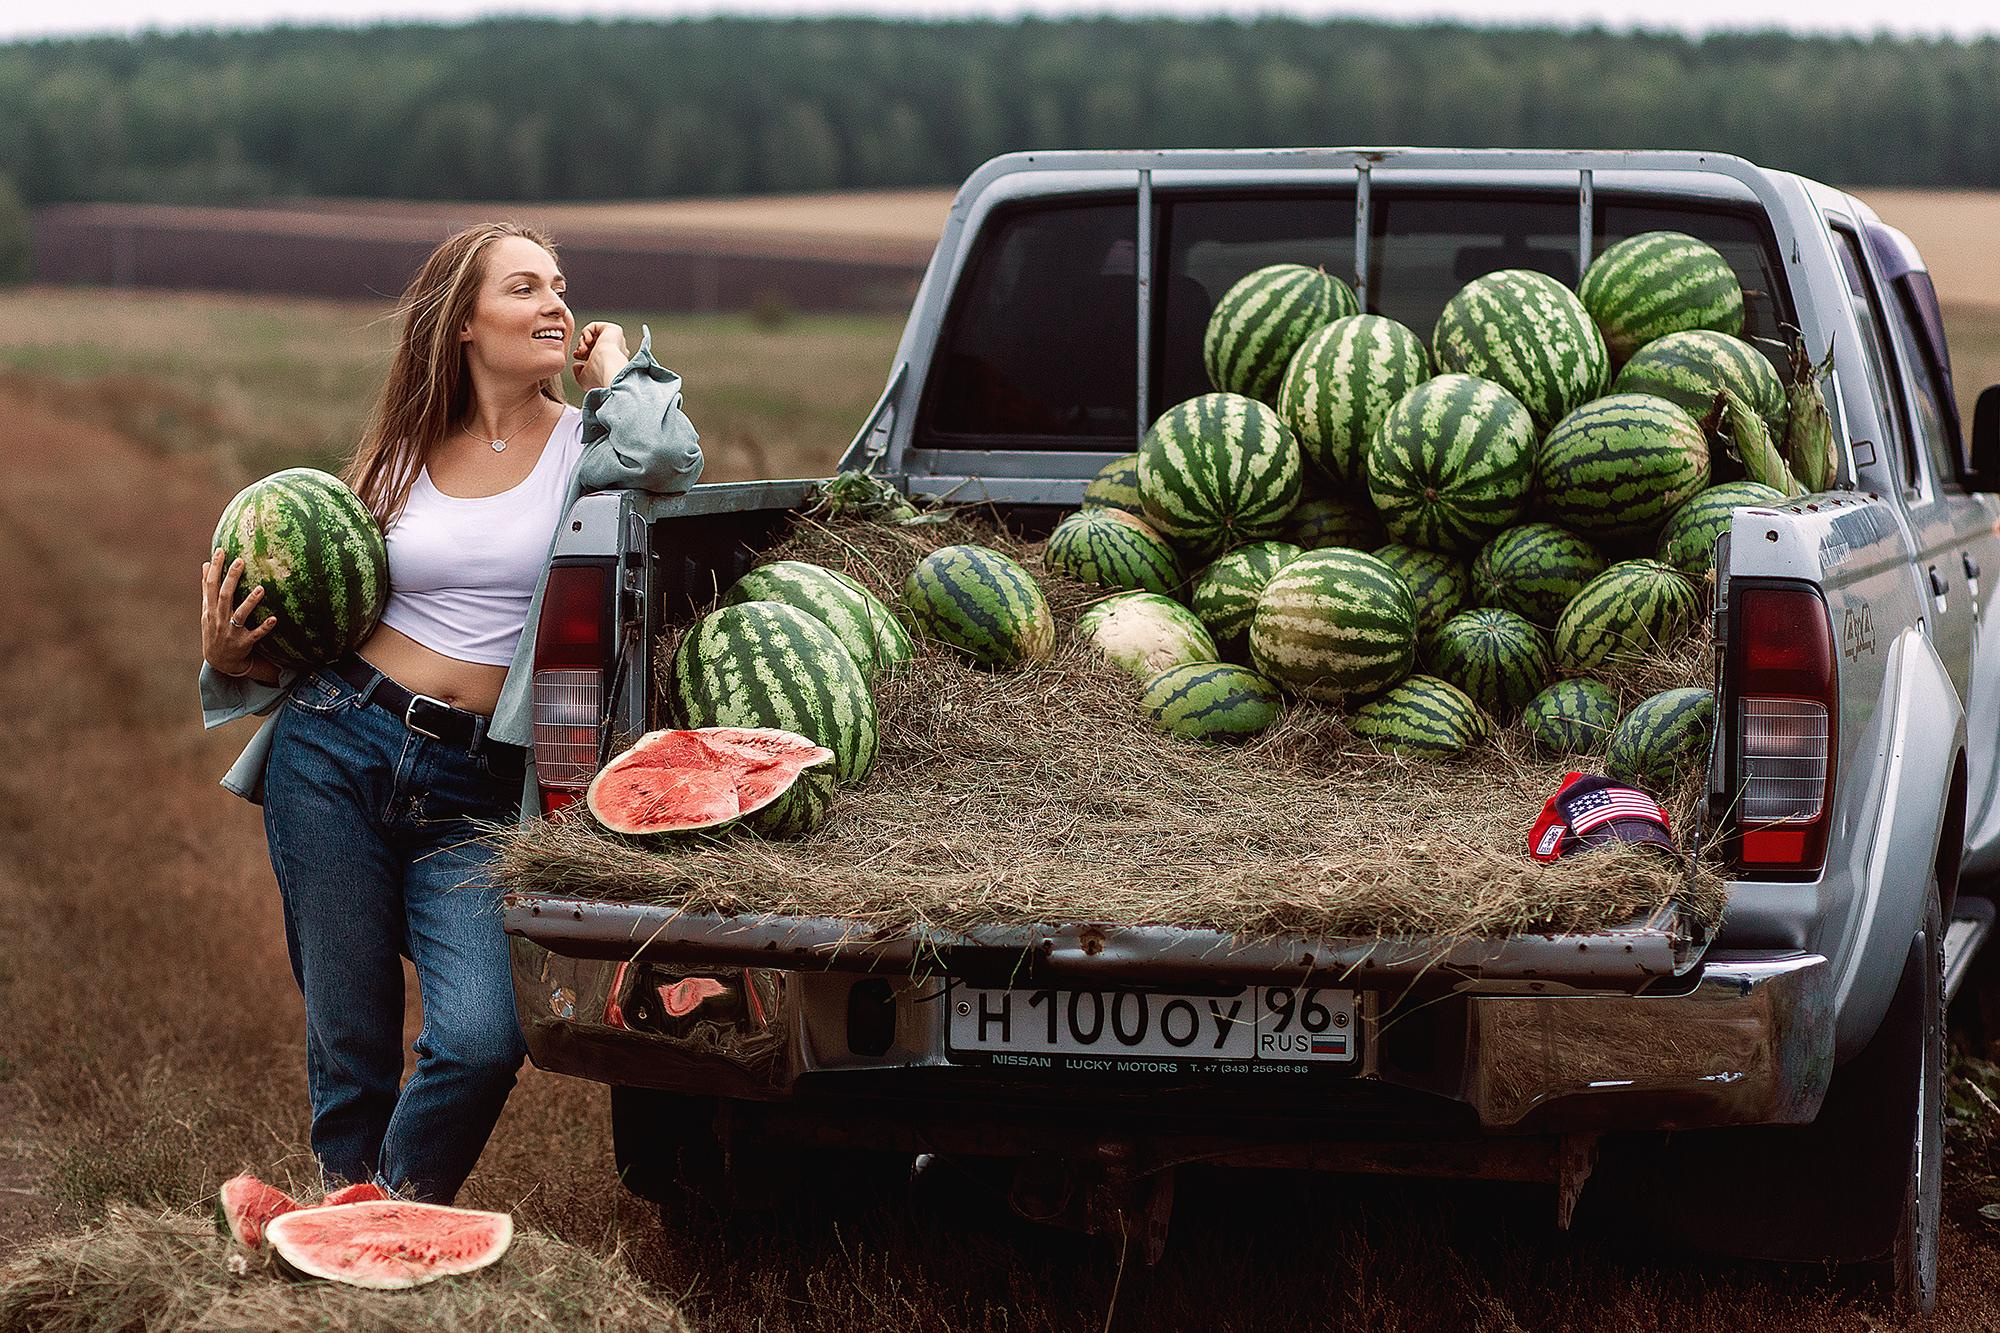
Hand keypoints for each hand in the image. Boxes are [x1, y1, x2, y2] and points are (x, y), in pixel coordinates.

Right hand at [201, 547, 277, 677]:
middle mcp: (219, 619)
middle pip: (224, 596)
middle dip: (231, 579)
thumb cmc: (214, 630)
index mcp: (210, 609)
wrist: (219, 661)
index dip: (214, 568)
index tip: (220, 551)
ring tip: (261, 588)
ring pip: (240, 615)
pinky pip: (255, 635)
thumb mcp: (207, 610)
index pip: (210, 585)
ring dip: (250, 602)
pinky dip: (264, 627)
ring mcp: (231, 632)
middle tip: (241, 561)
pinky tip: (274, 619)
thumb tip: (204, 565)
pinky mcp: (244, 643)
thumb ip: (207, 589)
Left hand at [572, 321, 629, 391]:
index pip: (595, 354)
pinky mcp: (614, 330)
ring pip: (593, 335)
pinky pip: (595, 326)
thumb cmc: (598, 376)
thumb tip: (576, 366)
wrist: (608, 367)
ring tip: (583, 349)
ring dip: (583, 341)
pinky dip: (586, 332)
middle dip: (582, 347)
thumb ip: (579, 372)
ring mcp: (615, 340)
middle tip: (578, 353)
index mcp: (611, 363)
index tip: (576, 356)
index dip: (582, 354)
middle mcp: (615, 352)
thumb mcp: (584, 378)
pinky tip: (588, 341)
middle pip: (594, 344)